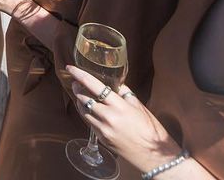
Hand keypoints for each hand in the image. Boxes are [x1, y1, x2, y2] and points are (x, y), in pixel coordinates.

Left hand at [68, 65, 185, 174]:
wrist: (153, 155)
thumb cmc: (150, 129)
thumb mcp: (139, 106)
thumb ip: (124, 92)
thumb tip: (114, 82)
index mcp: (119, 105)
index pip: (93, 85)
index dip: (79, 74)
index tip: (70, 68)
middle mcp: (108, 117)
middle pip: (83, 97)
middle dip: (77, 88)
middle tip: (75, 82)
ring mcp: (103, 129)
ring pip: (83, 110)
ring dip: (79, 101)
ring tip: (80, 94)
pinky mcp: (101, 138)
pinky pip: (88, 122)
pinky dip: (86, 113)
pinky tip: (89, 109)